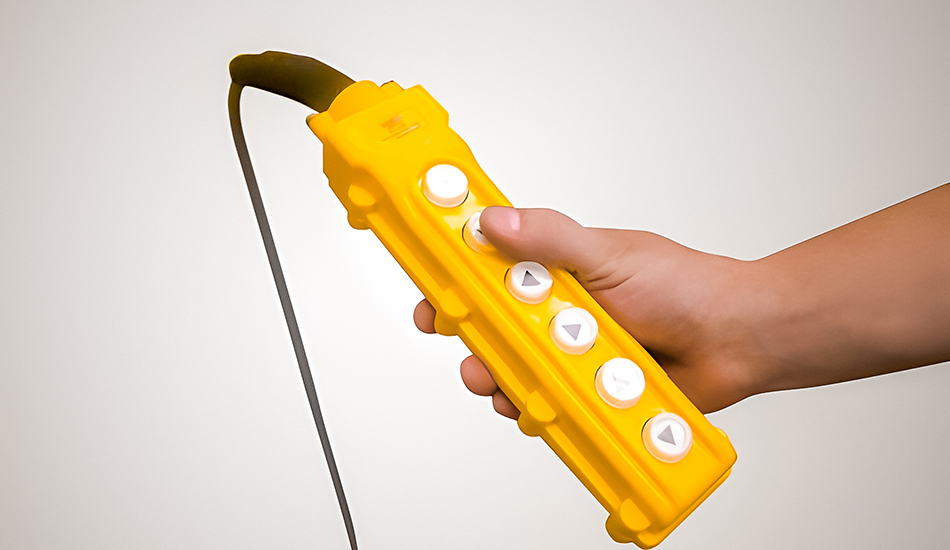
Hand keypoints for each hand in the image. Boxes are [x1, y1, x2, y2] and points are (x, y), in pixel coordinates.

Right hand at [412, 206, 766, 415]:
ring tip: (511, 385)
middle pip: (492, 330)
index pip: (489, 270)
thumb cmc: (685, 287)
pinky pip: (548, 407)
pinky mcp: (585, 394)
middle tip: (472, 350)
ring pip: (514, 373)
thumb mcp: (609, 256)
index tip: (432, 291)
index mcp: (556, 272)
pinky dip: (541, 411)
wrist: (736, 340)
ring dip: (505, 381)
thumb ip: (551, 239)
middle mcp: (557, 314)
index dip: (454, 280)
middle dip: (473, 342)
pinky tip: (546, 410)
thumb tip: (494, 222)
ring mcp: (570, 355)